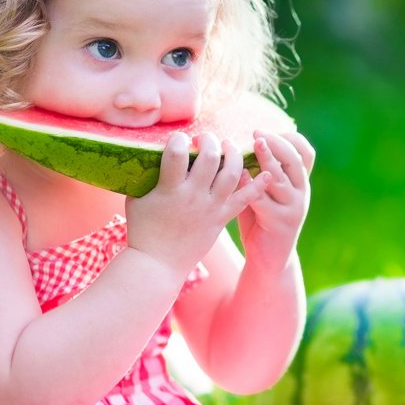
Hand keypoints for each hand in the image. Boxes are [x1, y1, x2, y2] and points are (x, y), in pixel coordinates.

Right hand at [125, 132, 265, 274]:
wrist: (159, 265)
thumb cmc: (143, 230)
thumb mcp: (137, 200)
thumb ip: (146, 176)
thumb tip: (148, 154)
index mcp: (169, 189)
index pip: (176, 153)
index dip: (178, 139)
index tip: (178, 139)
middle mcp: (193, 196)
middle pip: (210, 158)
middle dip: (209, 140)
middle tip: (204, 139)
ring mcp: (211, 208)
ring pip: (231, 174)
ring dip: (233, 154)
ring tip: (228, 146)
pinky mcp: (222, 219)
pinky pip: (244, 200)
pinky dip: (258, 186)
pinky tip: (267, 173)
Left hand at [236, 130, 314, 263]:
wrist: (270, 258)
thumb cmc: (262, 219)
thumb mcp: (267, 192)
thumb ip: (260, 171)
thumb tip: (238, 143)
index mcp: (300, 182)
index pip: (305, 153)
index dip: (290, 138)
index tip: (268, 130)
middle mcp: (301, 192)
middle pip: (294, 160)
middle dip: (276, 143)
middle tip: (257, 133)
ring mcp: (292, 208)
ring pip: (280, 178)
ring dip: (267, 159)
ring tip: (254, 145)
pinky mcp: (279, 222)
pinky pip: (263, 199)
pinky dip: (251, 185)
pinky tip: (239, 175)